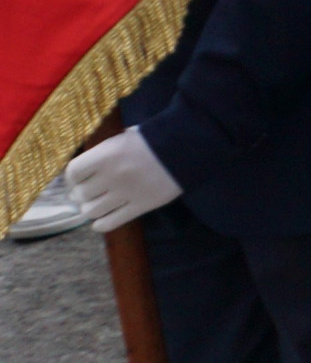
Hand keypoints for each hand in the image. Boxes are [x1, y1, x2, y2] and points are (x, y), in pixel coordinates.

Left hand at [62, 132, 178, 233]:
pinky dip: (101, 224)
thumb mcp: (123, 137)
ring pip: (92, 211)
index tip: (77, 179)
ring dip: (90, 209)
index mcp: (106, 155)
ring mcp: (126, 193)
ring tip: (96, 205)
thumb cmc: (153, 138)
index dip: (72, 178)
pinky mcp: (141, 206)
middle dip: (82, 194)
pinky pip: (111, 222)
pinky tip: (100, 222)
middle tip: (88, 193)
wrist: (187, 147)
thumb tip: (87, 169)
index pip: (73, 172)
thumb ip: (104, 152)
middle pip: (81, 193)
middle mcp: (112, 176)